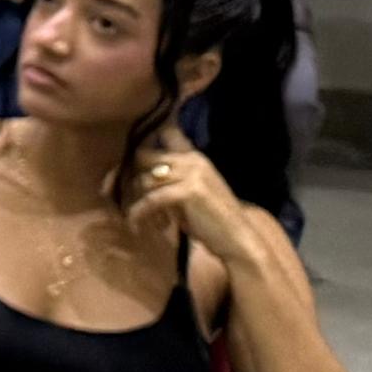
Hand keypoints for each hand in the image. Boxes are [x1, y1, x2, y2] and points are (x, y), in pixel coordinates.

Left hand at [129, 141, 265, 267]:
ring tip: (154, 221)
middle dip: (133, 178)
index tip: (133, 160)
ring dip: (139, 203)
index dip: (146, 141)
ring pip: (144, 180)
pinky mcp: (188, 191)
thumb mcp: (191, 191)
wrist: (238, 239)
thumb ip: (172, 178)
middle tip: (138, 200)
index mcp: (195, 157)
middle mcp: (193, 160)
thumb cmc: (212, 219)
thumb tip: (139, 175)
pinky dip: (138, 214)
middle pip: (143, 155)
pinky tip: (137, 227)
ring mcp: (192, 174)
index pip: (167, 133)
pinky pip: (150, 200)